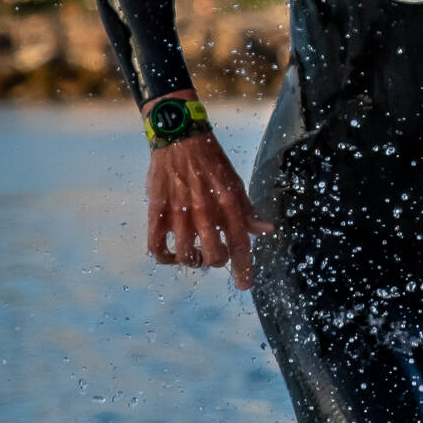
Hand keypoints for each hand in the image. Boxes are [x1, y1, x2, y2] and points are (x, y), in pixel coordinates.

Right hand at [144, 108, 272, 286]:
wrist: (179, 136)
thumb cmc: (211, 161)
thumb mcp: (235, 182)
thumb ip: (247, 210)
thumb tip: (265, 230)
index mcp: (228, 203)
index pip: (240, 244)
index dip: (244, 269)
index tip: (244, 285)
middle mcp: (205, 211)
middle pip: (214, 257)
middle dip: (216, 261)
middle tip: (213, 254)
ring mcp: (179, 212)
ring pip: (187, 256)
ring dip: (193, 260)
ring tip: (194, 253)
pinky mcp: (157, 211)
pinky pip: (157, 247)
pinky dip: (165, 257)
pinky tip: (171, 253)